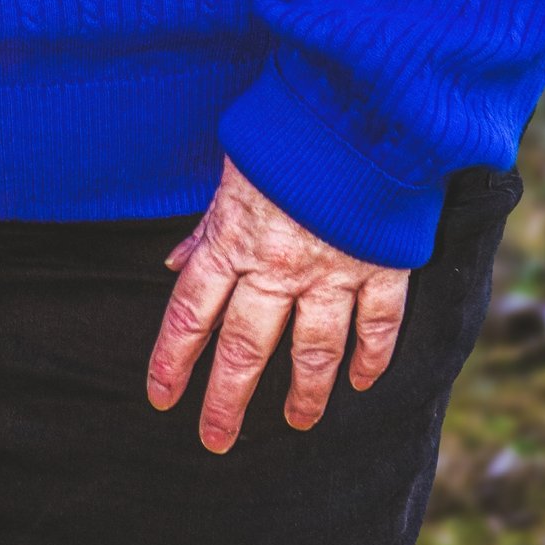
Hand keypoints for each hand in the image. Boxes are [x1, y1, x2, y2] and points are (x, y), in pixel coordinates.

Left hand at [146, 158, 408, 453]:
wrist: (358, 104)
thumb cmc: (286, 131)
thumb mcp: (229, 173)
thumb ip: (207, 227)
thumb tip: (176, 263)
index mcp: (233, 241)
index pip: (191, 314)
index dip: (173, 360)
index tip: (161, 397)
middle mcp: (278, 266)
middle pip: (245, 347)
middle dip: (227, 400)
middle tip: (215, 440)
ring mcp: (333, 271)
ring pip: (314, 349)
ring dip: (305, 392)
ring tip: (298, 423)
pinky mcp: (383, 265)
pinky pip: (378, 324)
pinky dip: (372, 356)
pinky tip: (362, 381)